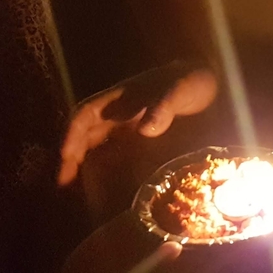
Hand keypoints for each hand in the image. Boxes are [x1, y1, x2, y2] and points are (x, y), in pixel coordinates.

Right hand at [58, 62, 218, 185]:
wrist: (209, 84)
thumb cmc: (191, 81)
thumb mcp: (180, 89)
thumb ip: (164, 106)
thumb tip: (145, 129)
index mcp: (120, 98)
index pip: (85, 114)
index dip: (72, 134)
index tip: (64, 155)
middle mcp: (118, 113)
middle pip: (84, 133)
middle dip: (70, 156)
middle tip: (62, 183)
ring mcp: (127, 127)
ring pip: (96, 145)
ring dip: (84, 165)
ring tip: (76, 190)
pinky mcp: (140, 140)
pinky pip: (115, 154)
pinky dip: (106, 169)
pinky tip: (105, 188)